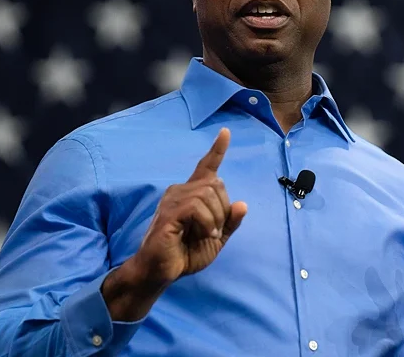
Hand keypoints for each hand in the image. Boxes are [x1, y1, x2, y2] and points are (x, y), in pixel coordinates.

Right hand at [126, 127, 247, 288]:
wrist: (161, 272)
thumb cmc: (185, 254)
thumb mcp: (216, 239)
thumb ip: (229, 222)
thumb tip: (242, 204)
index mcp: (192, 195)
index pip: (206, 167)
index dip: (217, 149)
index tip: (225, 132)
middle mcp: (180, 191)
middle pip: (216, 183)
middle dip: (223, 209)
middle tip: (214, 230)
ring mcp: (172, 200)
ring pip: (208, 194)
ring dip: (215, 219)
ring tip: (207, 234)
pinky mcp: (169, 213)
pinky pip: (197, 207)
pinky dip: (207, 223)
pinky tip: (202, 234)